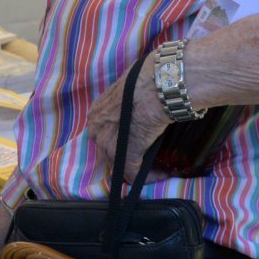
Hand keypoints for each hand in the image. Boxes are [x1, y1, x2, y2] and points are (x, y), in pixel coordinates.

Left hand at [85, 52, 170, 183]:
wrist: (157, 87)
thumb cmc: (146, 81)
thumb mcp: (126, 89)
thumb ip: (126, 101)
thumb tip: (138, 101)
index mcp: (96, 113)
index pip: (102, 133)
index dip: (117, 140)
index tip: (134, 142)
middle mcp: (97, 130)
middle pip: (107, 151)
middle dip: (125, 156)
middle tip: (144, 156)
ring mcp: (109, 145)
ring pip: (120, 165)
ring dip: (137, 168)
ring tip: (155, 167)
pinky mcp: (126, 156)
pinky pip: (134, 175)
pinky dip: (149, 177)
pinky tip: (162, 174)